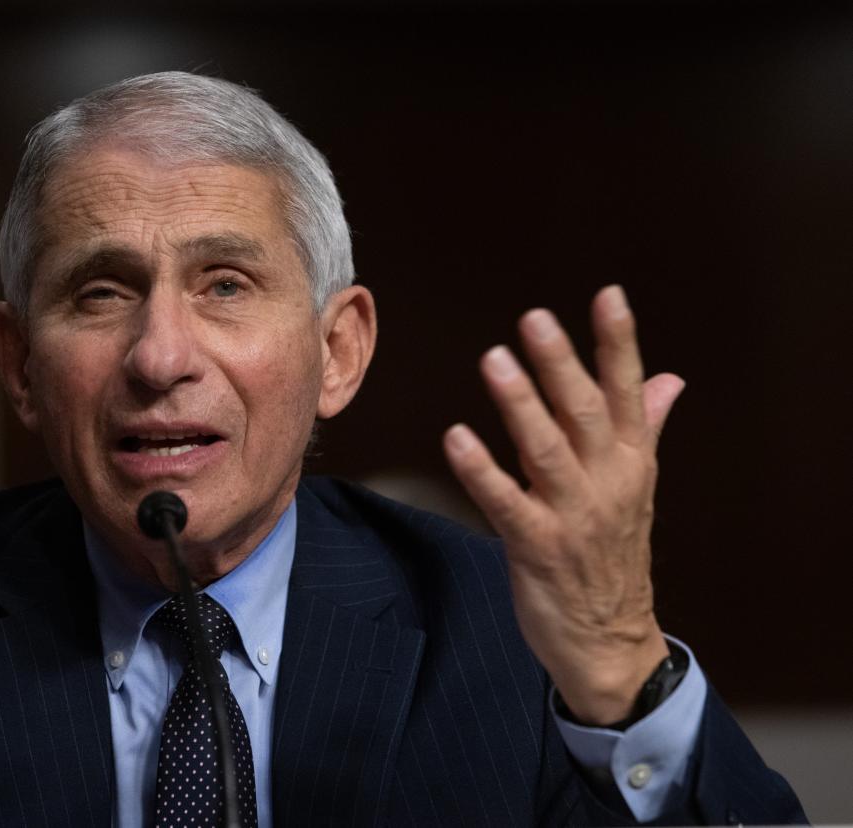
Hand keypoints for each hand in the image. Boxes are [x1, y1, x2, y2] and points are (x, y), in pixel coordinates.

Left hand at [442, 285, 683, 724]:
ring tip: (495, 360)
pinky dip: (481, 470)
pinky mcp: (537, 548)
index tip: (608, 295)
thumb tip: (670, 379)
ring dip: (520, 405)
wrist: (609, 641)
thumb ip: (644, 428)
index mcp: (631, 462)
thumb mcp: (636, 488)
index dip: (619, 343)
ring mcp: (574, 516)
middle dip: (561, 363)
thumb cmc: (612, 555)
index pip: (627, 392)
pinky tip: (456, 438)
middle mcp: (608, 482)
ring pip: (547, 450)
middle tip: (535, 318)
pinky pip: (506, 503)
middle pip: (584, 412)